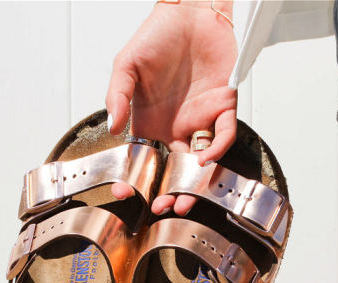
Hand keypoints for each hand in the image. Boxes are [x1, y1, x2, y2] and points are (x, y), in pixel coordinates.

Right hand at [106, 1, 237, 214]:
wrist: (190, 12)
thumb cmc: (156, 35)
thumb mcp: (126, 65)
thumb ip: (118, 96)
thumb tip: (113, 127)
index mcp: (149, 120)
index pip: (143, 158)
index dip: (135, 179)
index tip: (125, 193)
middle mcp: (175, 125)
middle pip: (174, 168)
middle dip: (171, 192)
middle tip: (164, 207)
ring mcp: (200, 118)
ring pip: (201, 159)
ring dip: (196, 181)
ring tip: (185, 198)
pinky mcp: (223, 106)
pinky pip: (224, 134)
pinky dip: (217, 149)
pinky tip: (203, 158)